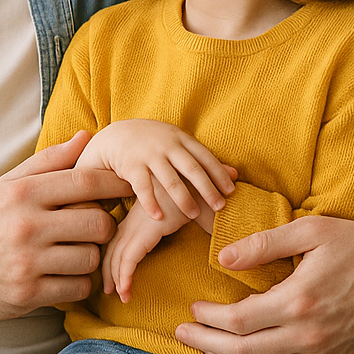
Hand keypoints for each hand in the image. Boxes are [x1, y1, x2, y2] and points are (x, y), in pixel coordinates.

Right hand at [0, 131, 131, 321]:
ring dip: (91, 256)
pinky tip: (65, 275)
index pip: (85, 182)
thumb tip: (87, 137)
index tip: (130, 187)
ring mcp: (27, 262)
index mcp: (23, 192)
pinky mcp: (29, 293)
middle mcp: (26, 225)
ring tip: (76, 252)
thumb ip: (49, 161)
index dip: (116, 184)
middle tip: (97, 227)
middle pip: (98, 222)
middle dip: (105, 226)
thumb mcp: (8, 185)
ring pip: (91, 257)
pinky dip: (79, 283)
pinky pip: (78, 287)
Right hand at [76, 119, 235, 221]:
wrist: (118, 135)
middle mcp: (167, 146)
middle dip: (207, 188)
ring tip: (194, 215)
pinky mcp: (131, 166)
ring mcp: (149, 155)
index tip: (231, 191)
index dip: (219, 173)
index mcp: (181, 139)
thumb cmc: (156, 144)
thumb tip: (236, 174)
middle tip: (220, 206)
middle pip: (191, 168)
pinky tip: (159, 217)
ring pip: (170, 179)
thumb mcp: (180, 145)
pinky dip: (152, 203)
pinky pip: (143, 187)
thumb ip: (204, 159)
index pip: (205, 157)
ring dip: (183, 198)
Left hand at [101, 181, 196, 301]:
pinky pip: (130, 257)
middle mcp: (137, 218)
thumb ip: (183, 225)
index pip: (120, 238)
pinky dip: (124, 275)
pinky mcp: (147, 230)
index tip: (115, 277)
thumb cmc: (202, 197)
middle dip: (110, 270)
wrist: (208, 182)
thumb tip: (193, 238)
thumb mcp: (187, 215)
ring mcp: (140, 223)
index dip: (115, 257)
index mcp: (143, 214)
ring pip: (118, 254)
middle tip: (110, 290)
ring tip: (119, 296)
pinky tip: (125, 292)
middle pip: (114, 246)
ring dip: (116, 277)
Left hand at [175, 213, 353, 353]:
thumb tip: (222, 256)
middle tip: (183, 333)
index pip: (239, 321)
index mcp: (300, 301)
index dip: (210, 318)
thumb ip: (264, 244)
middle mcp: (310, 336)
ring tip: (206, 352)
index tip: (194, 308)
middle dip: (207, 344)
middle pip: (244, 353)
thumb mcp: (311, 231)